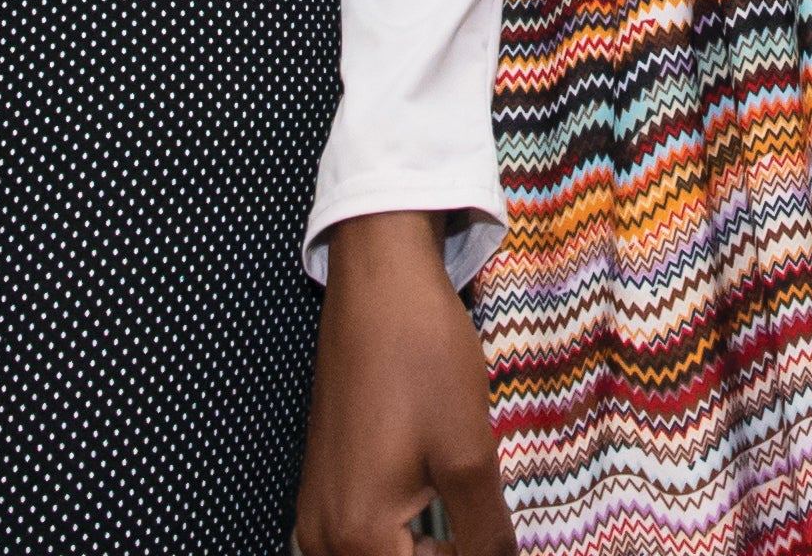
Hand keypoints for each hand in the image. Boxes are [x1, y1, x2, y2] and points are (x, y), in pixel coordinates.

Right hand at [297, 214, 507, 555]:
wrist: (378, 283)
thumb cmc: (421, 359)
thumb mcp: (469, 456)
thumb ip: (486, 536)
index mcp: (356, 537)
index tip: (494, 538)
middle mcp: (322, 535)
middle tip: (484, 532)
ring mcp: (317, 508)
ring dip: (424, 553)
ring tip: (468, 529)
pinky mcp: (323, 482)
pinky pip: (360, 537)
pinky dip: (400, 539)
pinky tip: (437, 512)